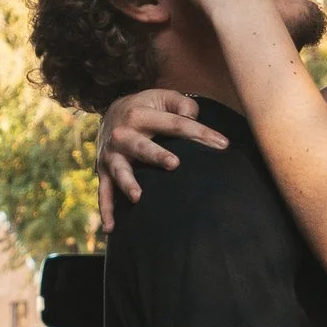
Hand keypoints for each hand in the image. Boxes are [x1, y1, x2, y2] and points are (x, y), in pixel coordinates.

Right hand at [96, 87, 227, 231]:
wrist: (109, 113)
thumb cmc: (147, 107)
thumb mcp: (163, 96)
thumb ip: (182, 104)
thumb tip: (193, 117)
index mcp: (141, 114)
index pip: (175, 124)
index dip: (200, 133)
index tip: (223, 145)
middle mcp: (123, 134)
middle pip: (142, 147)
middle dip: (156, 155)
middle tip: (174, 164)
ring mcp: (111, 155)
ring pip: (120, 170)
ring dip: (127, 183)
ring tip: (138, 197)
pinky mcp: (103, 170)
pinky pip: (104, 192)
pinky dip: (106, 210)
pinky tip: (112, 229)